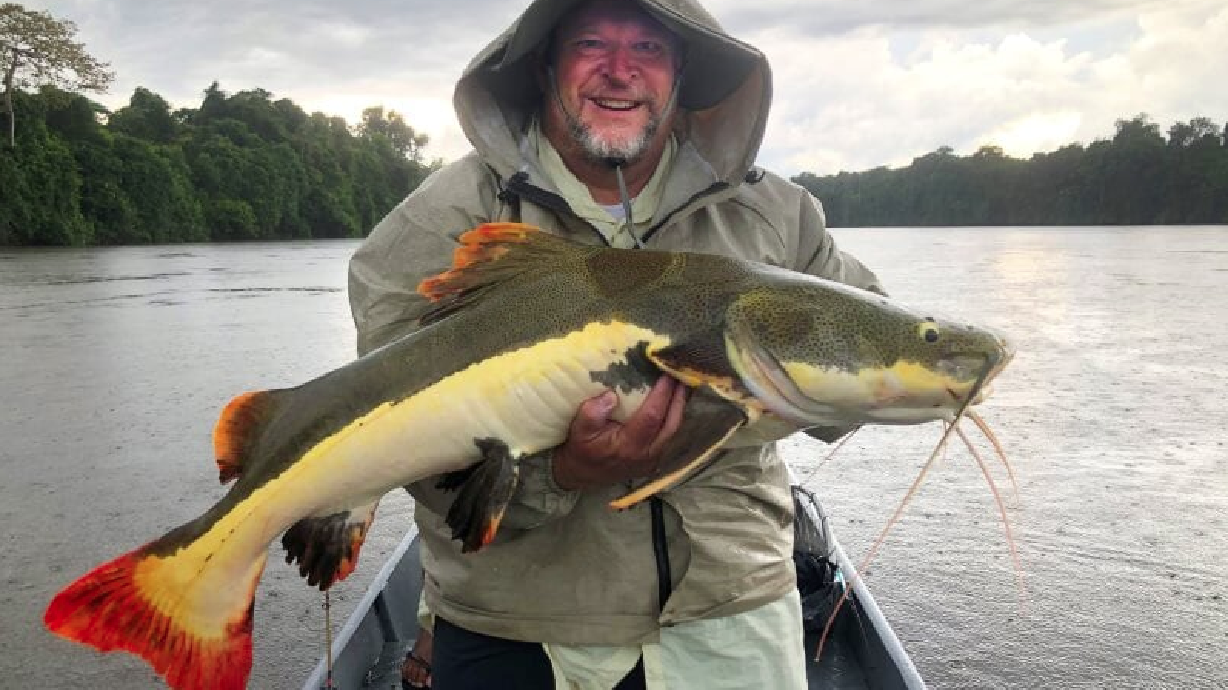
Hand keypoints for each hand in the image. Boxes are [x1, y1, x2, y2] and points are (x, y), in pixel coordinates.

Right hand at [552, 376, 688, 490]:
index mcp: (628, 446)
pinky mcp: (655, 459)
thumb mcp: (579, 429)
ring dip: (679, 406)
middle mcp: (646, 454)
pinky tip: (674, 401)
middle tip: (681, 375)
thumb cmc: (581, 449)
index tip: (666, 374)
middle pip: (671, 424)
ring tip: (681, 384)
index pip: (652, 417)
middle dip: (678, 398)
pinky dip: (674, 416)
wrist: (582, 474)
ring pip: (674, 430)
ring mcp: (653, 459)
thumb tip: (611, 395)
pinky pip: (670, 435)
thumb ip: (592, 413)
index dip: (662, 394)